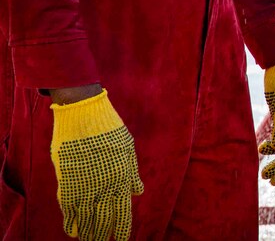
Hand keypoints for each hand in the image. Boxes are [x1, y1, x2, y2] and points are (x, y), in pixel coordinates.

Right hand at [50, 90, 143, 239]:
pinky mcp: (67, 182)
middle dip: (103, 235)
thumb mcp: (128, 149)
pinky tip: (73, 231)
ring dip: (88, 233)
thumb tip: (138, 191)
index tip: (121, 240)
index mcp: (122, 178)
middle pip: (104, 220)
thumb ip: (132, 173)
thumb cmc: (109, 129)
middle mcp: (105, 186)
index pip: (123, 213)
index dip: (122, 229)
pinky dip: (70, 223)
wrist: (85, 116)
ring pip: (86, 219)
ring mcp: (85, 186)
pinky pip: (68, 210)